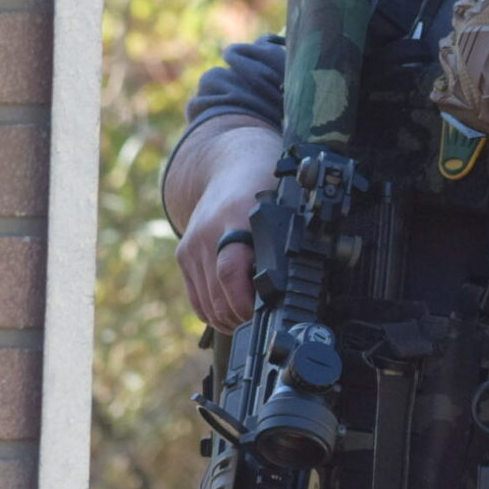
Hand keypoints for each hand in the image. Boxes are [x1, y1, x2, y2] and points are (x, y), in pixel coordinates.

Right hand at [169, 123, 282, 332]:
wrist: (230, 166)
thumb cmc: (266, 189)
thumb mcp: (284, 208)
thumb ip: (288, 242)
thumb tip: (305, 286)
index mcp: (238, 217)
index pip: (231, 271)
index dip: (246, 303)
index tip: (265, 314)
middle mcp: (209, 232)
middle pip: (219, 297)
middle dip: (242, 319)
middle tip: (263, 322)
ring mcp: (192, 245)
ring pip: (208, 305)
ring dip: (230, 320)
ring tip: (251, 319)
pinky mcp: (183, 255)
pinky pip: (197, 300)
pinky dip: (214, 313)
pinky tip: (233, 311)